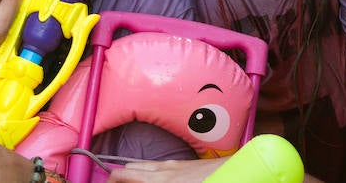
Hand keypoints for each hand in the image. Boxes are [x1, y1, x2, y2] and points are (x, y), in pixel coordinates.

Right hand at [107, 157, 229, 182]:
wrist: (234, 173)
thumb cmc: (209, 182)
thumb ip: (154, 180)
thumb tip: (145, 177)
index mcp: (160, 180)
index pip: (124, 176)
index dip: (111, 180)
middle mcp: (164, 169)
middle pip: (130, 169)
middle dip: (118, 178)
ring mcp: (174, 164)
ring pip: (144, 165)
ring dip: (132, 174)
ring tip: (127, 182)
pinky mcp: (184, 164)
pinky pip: (157, 165)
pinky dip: (147, 171)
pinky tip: (151, 178)